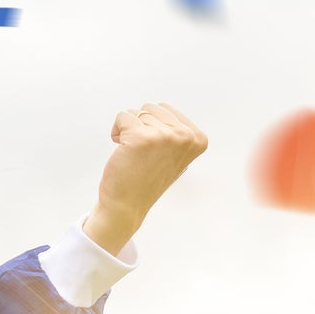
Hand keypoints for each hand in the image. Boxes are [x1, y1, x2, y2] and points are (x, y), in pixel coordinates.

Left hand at [83, 101, 207, 254]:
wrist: (127, 205)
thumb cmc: (147, 178)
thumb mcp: (175, 155)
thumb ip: (177, 132)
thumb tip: (163, 109)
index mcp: (198, 139)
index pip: (166, 110)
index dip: (154, 127)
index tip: (156, 151)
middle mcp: (185, 136)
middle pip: (151, 108)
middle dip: (141, 126)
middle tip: (142, 153)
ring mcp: (165, 136)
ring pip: (136, 112)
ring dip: (128, 130)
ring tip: (133, 154)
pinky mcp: (141, 137)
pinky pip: (122, 117)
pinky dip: (116, 132)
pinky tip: (122, 151)